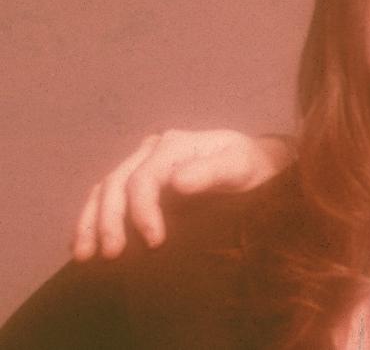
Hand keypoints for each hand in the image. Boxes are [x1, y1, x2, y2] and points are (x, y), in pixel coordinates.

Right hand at [71, 128, 293, 260]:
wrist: (254, 166)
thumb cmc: (249, 166)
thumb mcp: (239, 166)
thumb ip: (211, 172)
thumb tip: (177, 183)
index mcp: (174, 145)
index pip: (145, 178)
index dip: (143, 210)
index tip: (154, 242)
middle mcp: (151, 151)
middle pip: (117, 183)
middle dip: (109, 221)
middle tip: (112, 254)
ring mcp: (141, 164)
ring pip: (104, 189)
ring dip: (90, 222)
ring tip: (84, 255)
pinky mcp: (137, 182)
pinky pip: (106, 197)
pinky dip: (92, 220)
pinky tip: (85, 244)